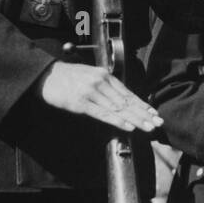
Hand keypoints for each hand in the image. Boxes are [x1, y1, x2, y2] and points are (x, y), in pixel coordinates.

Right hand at [34, 61, 162, 132]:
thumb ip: (107, 86)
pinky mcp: (80, 103)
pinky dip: (117, 120)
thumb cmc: (69, 77)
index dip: (142, 104)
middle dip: (143, 113)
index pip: (128, 93)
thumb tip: (123, 100)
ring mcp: (91, 92)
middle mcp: (101, 82)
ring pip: (117, 108)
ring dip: (135, 119)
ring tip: (147, 127)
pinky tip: (128, 126)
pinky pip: (102, 113)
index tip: (154, 113)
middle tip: (157, 123)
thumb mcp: (91, 76)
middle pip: (126, 101)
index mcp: (105, 76)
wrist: (46, 75)